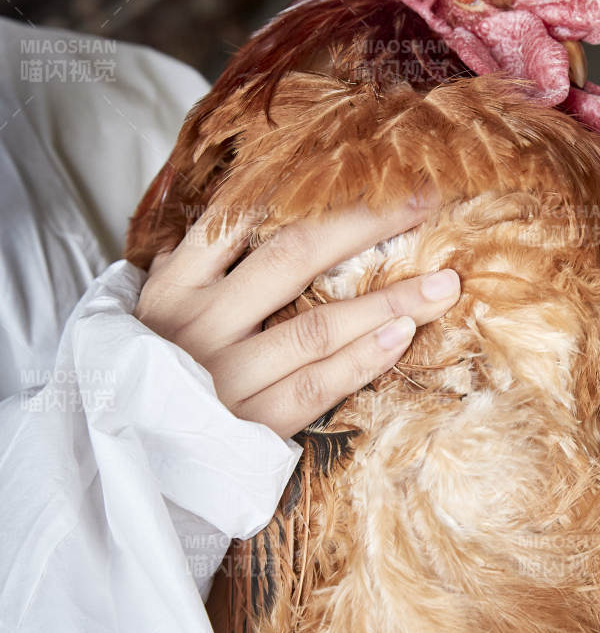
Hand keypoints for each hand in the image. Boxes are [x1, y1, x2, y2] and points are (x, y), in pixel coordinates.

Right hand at [135, 198, 459, 438]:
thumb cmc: (151, 372)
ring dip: (388, 302)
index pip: (246, 218)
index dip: (313, 193)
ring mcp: (225, 377)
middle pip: (294, 257)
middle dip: (366, 224)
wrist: (123, 460)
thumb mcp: (155, 309)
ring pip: (317, 327)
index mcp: (175, 284)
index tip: (377, 171)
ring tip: (443, 284)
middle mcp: (200, 324)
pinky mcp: (250, 426)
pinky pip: (316, 387)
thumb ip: (196, 262)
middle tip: (426, 202)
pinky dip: (362, 359)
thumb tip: (247, 209)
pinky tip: (403, 335)